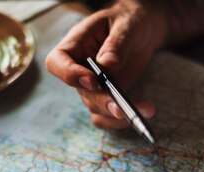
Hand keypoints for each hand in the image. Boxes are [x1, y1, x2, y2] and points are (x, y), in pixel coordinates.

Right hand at [45, 1, 166, 128]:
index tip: (92, 80)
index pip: (57, 62)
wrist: (142, 28)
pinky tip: (144, 112)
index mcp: (76, 44)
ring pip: (95, 109)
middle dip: (102, 102)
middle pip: (81, 92)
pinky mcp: (107, 97)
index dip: (69, 74)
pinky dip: (123, 120)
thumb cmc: (129, 19)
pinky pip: (107, 116)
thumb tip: (107, 65)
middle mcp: (80, 68)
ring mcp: (92, 86)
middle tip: (122, 108)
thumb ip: (116, 43)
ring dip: (117, 115)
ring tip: (146, 110)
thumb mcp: (126, 24)